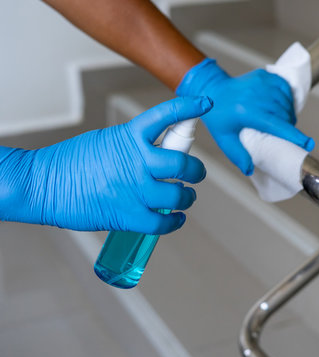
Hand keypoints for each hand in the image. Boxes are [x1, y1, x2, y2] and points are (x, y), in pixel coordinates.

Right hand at [0, 97, 211, 233]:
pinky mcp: (129, 215)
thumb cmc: (70, 163)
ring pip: (179, 194)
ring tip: (185, 197)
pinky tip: (175, 218)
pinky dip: (174, 221)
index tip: (205, 103)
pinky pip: (164, 221)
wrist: (43, 186)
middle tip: (196, 173)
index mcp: (130, 137)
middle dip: (196, 170)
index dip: (189, 108)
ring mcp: (135, 189)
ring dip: (187, 197)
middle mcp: (137, 160)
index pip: (166, 115)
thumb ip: (133, 146)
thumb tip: (156, 156)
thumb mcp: (105, 142)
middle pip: (184, 163)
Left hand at [176, 58, 313, 174]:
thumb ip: (238, 156)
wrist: (211, 89)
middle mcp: (255, 96)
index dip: (294, 135)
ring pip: (286, 102)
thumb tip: (249, 170)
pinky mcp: (264, 75)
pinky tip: (281, 105)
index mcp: (247, 112)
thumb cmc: (218, 116)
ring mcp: (261, 83)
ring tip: (282, 120)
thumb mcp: (224, 139)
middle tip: (284, 133)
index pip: (277, 125)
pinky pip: (285, 87)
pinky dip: (287, 98)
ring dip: (288, 113)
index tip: (308, 144)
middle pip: (284, 114)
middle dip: (289, 126)